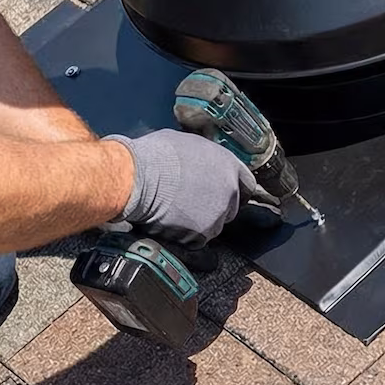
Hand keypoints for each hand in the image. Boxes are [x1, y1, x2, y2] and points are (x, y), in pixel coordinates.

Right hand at [103, 130, 273, 244]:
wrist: (138, 177)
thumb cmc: (156, 155)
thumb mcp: (186, 144)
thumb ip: (202, 157)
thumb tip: (198, 162)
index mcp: (229, 165)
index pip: (246, 183)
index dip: (234, 190)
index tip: (225, 195)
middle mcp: (229, 190)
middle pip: (230, 208)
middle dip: (214, 208)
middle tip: (190, 205)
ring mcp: (217, 214)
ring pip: (213, 226)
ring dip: (198, 224)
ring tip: (174, 213)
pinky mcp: (202, 233)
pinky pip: (196, 240)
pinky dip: (184, 236)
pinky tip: (168, 223)